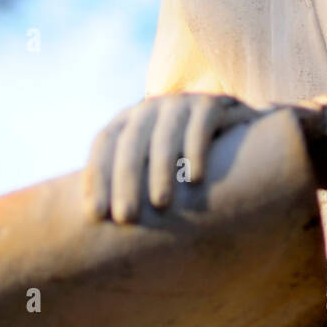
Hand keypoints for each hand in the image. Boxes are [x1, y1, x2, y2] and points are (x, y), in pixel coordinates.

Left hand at [83, 93, 261, 224]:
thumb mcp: (149, 164)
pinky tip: (195, 179)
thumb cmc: (179, 161)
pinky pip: (201, 125)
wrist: (230, 130)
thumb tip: (96, 223)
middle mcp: (150, 108)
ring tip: (160, 203)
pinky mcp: (211, 104)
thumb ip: (126, 183)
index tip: (96, 214)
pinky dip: (196, 151)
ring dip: (161, 170)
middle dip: (126, 180)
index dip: (97, 176)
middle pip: (130, 142)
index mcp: (127, 121)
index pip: (104, 143)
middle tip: (125, 217)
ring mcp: (180, 103)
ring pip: (165, 135)